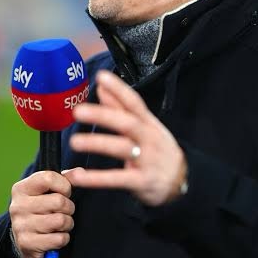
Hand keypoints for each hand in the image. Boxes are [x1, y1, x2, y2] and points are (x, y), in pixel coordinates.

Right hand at [9, 171, 74, 257]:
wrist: (25, 239)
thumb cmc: (41, 208)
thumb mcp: (49, 189)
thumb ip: (66, 178)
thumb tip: (80, 172)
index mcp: (21, 188)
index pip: (49, 178)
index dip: (64, 186)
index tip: (64, 193)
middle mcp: (18, 206)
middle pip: (59, 201)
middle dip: (69, 207)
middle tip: (63, 211)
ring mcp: (20, 226)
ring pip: (61, 221)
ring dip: (67, 223)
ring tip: (60, 224)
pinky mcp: (27, 244)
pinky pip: (59, 239)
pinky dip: (63, 238)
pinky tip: (54, 236)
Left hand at [63, 70, 186, 205]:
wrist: (182, 180)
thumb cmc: (158, 149)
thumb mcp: (145, 126)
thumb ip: (121, 107)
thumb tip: (102, 87)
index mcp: (148, 122)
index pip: (134, 102)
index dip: (119, 89)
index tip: (101, 76)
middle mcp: (149, 138)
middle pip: (127, 123)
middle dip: (103, 115)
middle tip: (78, 111)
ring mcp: (147, 160)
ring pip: (122, 148)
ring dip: (98, 144)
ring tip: (74, 141)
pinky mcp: (141, 181)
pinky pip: (117, 179)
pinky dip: (96, 178)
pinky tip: (77, 175)